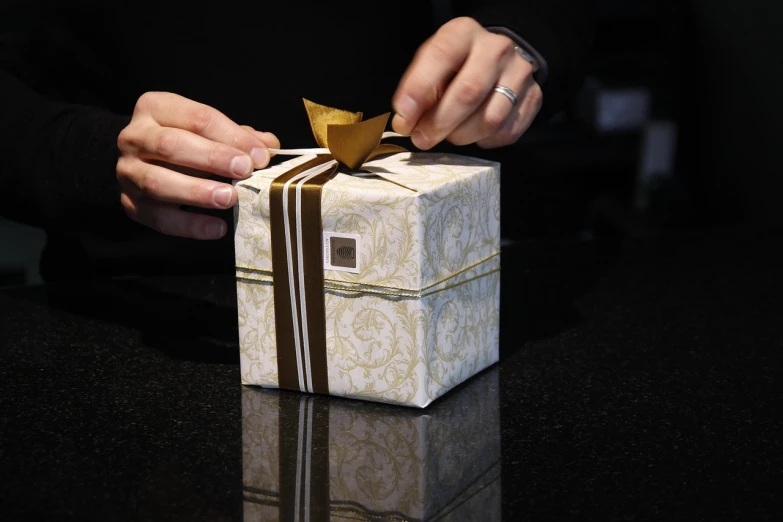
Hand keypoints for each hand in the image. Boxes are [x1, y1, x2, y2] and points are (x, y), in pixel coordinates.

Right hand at [117, 92, 278, 239]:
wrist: (141, 161)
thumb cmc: (185, 141)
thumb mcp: (208, 129)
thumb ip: (238, 136)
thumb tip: (269, 146)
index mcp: (156, 108)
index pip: (196, 118)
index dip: (231, 136)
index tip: (260, 155)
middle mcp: (135, 137)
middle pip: (171, 145)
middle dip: (211, 158)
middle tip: (243, 171)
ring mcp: (128, 172)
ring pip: (158, 183)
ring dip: (197, 192)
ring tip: (229, 198)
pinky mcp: (130, 204)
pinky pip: (159, 218)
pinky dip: (189, 225)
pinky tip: (217, 227)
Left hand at [391, 17, 541, 149]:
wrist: (499, 58)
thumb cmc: (458, 64)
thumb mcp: (433, 64)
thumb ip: (418, 90)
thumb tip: (406, 123)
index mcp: (464, 33)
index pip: (442, 56)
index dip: (419, 89)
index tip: (404, 116)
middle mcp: (496, 49)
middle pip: (469, 92)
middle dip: (440, 122)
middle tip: (422, 139)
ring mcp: (519, 73)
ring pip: (490, 119)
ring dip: (462, 136)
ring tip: (449, 135)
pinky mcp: (534, 98)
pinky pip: (506, 132)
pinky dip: (484, 140)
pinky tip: (474, 133)